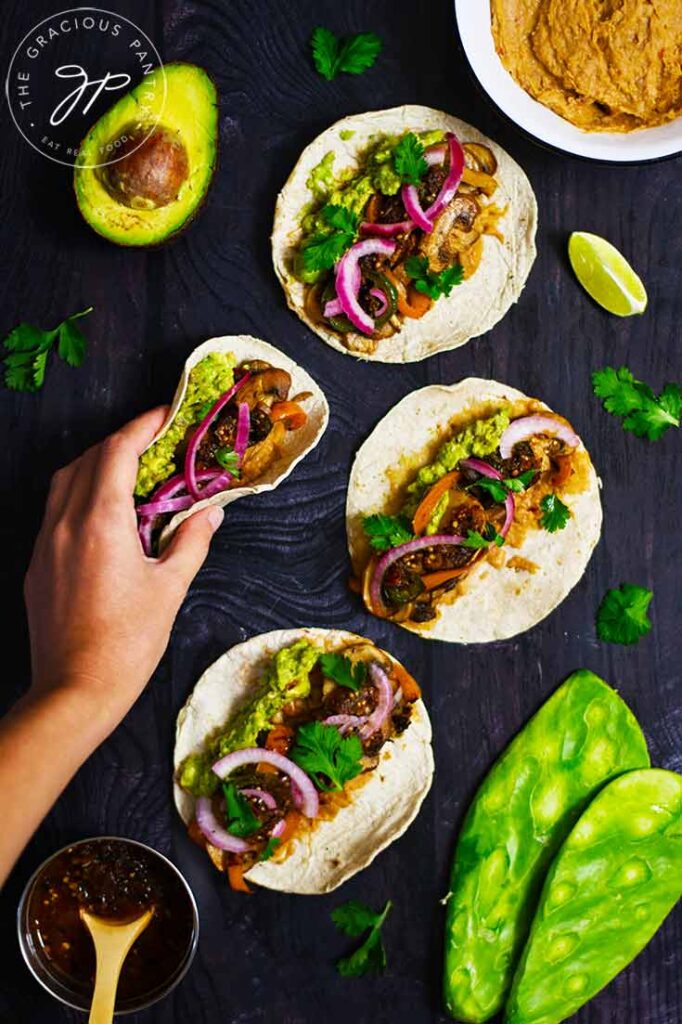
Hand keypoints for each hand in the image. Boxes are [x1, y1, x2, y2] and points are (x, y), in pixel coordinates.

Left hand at [24, 408, 223, 725]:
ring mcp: (46, 544)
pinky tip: (105, 515)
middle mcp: (65, 524)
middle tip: (157, 443)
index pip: (117, 451)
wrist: (75, 691)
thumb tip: (212, 512)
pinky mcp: (37, 565)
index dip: (142, 425)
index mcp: (100, 523)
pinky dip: (80, 495)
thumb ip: (192, 541)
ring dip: (97, 465)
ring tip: (130, 472)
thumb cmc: (128, 643)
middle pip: (89, 459)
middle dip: (122, 441)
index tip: (166, 414)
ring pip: (66, 481)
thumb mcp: (171, 589)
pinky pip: (55, 511)